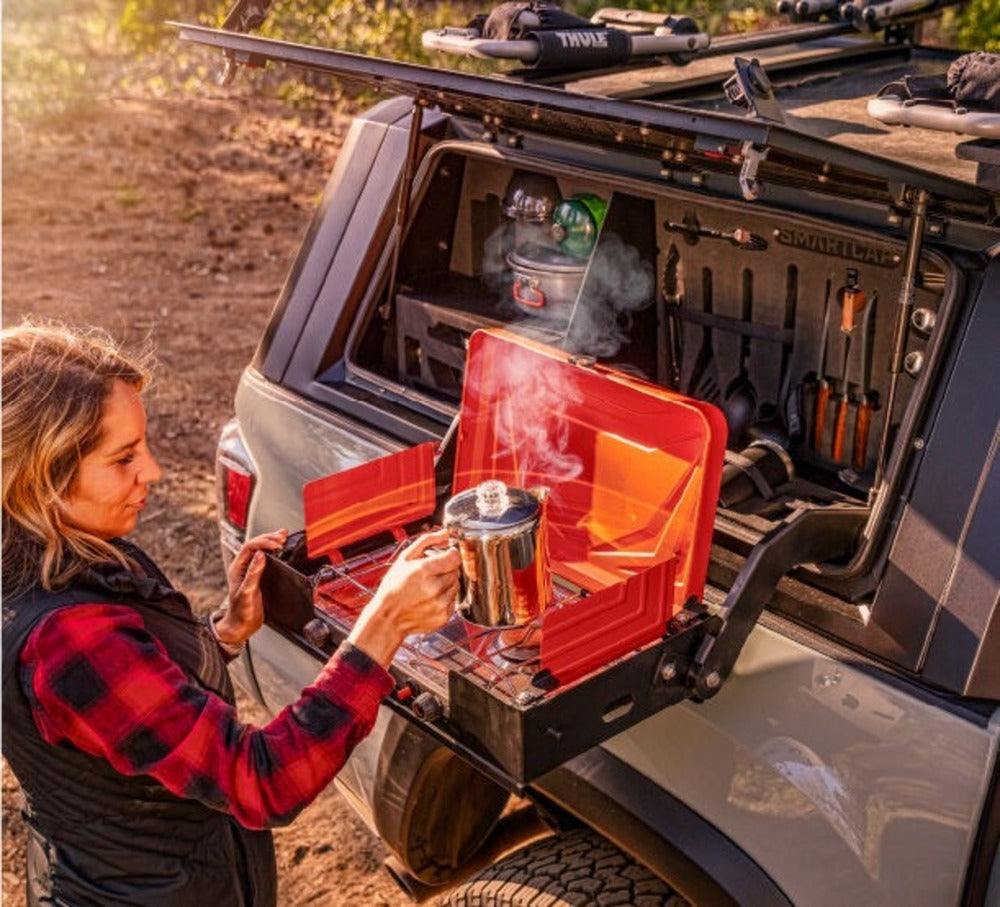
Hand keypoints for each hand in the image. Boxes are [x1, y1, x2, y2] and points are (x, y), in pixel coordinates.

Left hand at [216, 529, 289, 646]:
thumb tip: (260, 555)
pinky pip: (267, 559)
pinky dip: (274, 552)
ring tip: (282, 536)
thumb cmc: (241, 612)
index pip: (249, 547)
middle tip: (282, 536)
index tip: (276, 545)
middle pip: (255, 545)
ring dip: (271, 542)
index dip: (263, 543)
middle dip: (269, 538)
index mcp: (238, 568)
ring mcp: (251, 571)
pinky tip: (280, 548)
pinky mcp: (260, 576)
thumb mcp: (247, 593)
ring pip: (261, 550)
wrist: (242, 626)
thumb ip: (253, 574)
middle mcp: (244, 567)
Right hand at [347, 530, 459, 667]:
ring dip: (446, 584)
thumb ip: (426, 541)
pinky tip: (429, 599)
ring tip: (428, 588)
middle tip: (429, 574)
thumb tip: (446, 533)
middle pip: (456, 571)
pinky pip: (453, 600)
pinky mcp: (444, 616)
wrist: (387, 618)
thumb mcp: (404, 559)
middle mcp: (434, 588)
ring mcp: (440, 604)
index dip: (450, 555)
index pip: (454, 557)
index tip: (443, 557)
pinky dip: (445, 598)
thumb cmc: (393, 586)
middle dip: (445, 569)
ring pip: (456, 585)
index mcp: (424, 570)